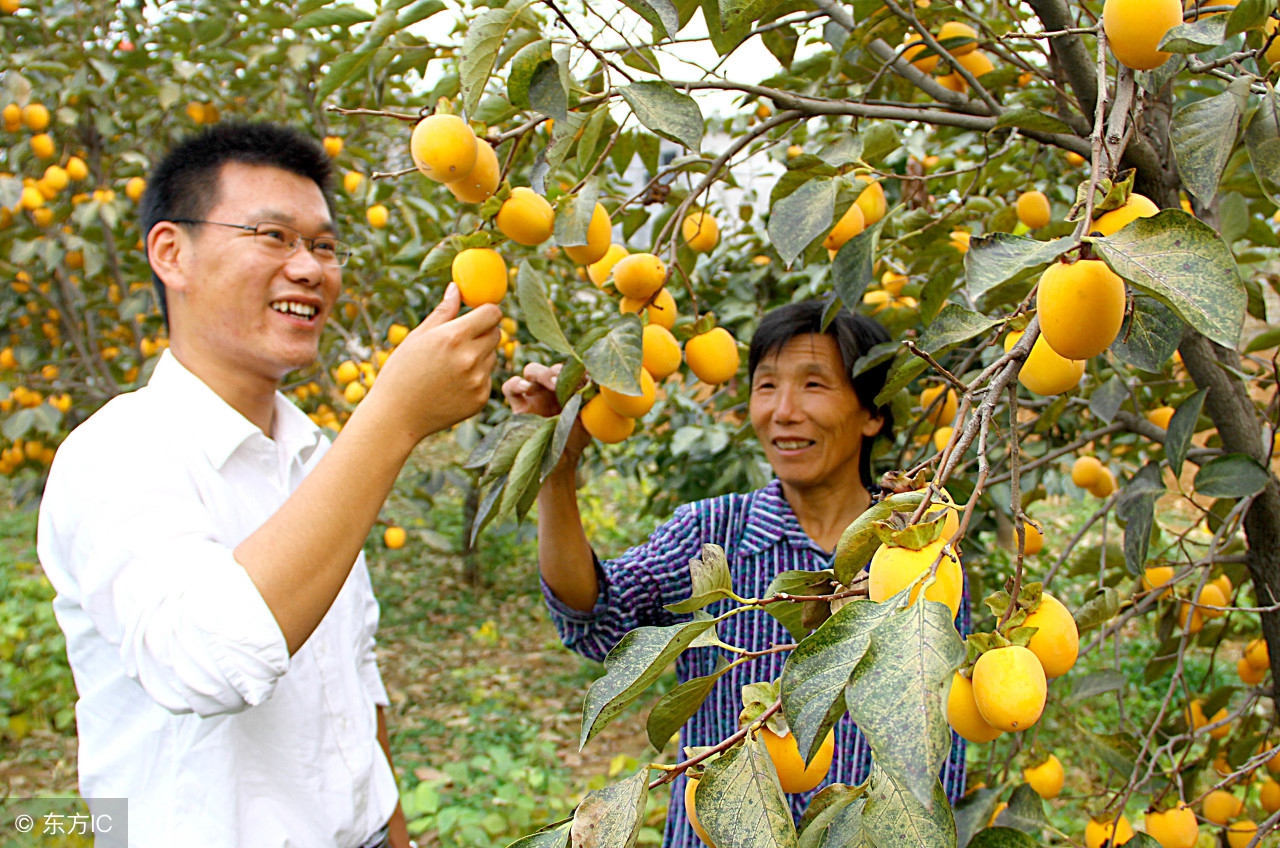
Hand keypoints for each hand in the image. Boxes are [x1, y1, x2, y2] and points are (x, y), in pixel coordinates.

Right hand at [365, 283, 501, 442]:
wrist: (396, 416)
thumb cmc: (401, 372)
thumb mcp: (417, 337)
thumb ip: (443, 312)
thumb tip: (456, 288)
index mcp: (453, 337)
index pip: (492, 313)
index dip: (487, 311)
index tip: (479, 314)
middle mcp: (470, 358)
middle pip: (497, 333)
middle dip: (484, 332)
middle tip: (462, 340)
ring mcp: (478, 380)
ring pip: (492, 356)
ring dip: (479, 355)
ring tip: (450, 367)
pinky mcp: (481, 398)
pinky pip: (487, 378)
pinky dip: (476, 378)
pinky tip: (452, 385)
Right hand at [502, 362, 589, 462]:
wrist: (562, 458)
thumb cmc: (576, 436)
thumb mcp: (588, 416)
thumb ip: (590, 399)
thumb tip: (597, 382)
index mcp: (567, 385)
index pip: (569, 368)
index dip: (576, 370)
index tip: (587, 378)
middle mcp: (550, 387)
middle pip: (551, 367)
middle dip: (560, 371)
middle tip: (568, 382)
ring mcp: (533, 395)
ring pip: (531, 370)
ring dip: (543, 373)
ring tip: (553, 385)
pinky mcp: (518, 407)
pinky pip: (509, 387)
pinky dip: (516, 383)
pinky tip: (526, 388)